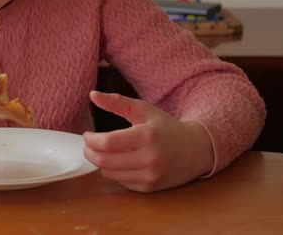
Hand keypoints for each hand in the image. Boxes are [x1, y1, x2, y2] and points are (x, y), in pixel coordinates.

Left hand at [84, 91, 213, 191]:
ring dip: (100, 162)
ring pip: (109, 173)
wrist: (196, 150)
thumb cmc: (165, 127)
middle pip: (104, 161)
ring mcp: (150, 175)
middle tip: (88, 145)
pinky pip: (120, 181)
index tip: (87, 135)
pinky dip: (114, 172)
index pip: (107, 143)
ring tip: (103, 152)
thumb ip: (117, 102)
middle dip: (89, 152)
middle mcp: (149, 158)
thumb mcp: (143, 109)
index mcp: (147, 135)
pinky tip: (119, 162)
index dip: (90, 140)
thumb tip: (92, 95)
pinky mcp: (150, 187)